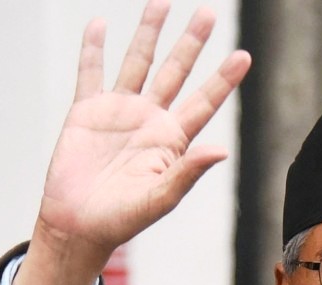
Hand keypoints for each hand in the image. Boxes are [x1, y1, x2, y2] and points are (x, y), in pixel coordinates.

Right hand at [13, 0, 250, 284]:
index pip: (204, 102)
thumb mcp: (160, 199)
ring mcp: (119, 113)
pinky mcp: (87, 112)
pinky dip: (94, 49)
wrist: (78, 225)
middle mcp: (150, 121)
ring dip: (149, 33)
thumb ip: (189, 173)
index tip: (244, 56)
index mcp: (172, 141)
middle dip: (192, 42)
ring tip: (162, 2)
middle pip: (176, 72)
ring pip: (138, 62)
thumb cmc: (122, 220)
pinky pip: (91, 73)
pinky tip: (100, 25)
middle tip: (209, 13)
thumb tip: (222, 150)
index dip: (224, 79)